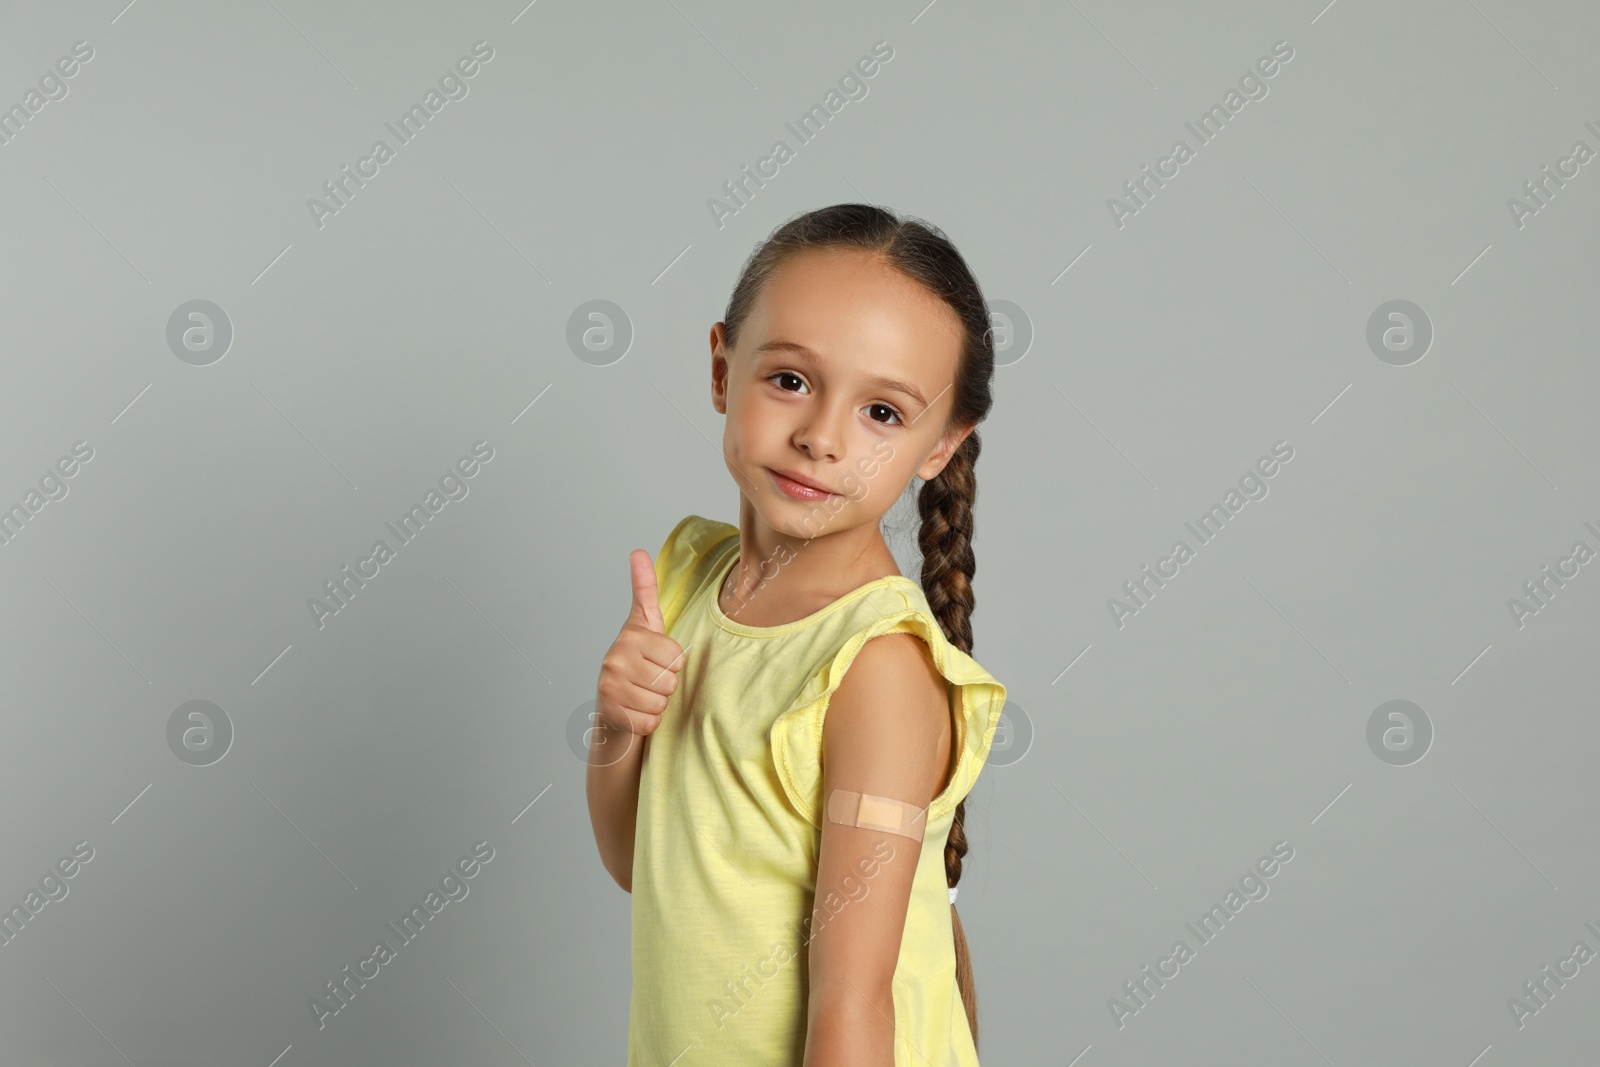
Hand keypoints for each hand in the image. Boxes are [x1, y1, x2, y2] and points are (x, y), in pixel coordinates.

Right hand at [594, 549, 684, 736]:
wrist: (613, 705)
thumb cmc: (637, 660)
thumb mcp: (645, 623)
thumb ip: (645, 589)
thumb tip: (637, 551)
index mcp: (629, 635)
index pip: (677, 656)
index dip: (674, 663)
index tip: (657, 659)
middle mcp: (614, 658)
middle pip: (670, 680)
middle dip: (666, 685)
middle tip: (649, 681)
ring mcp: (609, 687)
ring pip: (661, 702)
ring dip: (657, 704)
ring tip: (642, 695)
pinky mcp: (611, 713)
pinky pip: (651, 722)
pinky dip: (648, 722)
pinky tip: (635, 712)